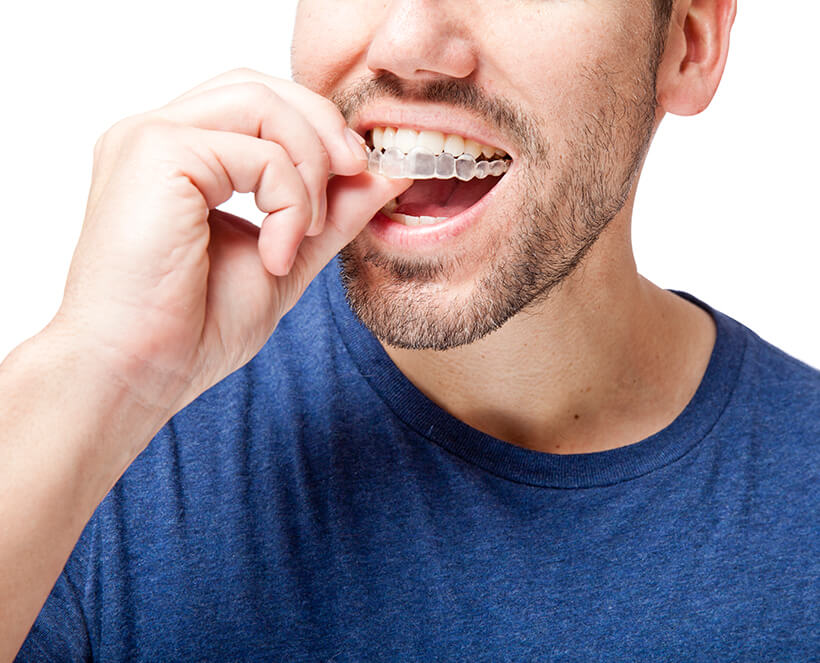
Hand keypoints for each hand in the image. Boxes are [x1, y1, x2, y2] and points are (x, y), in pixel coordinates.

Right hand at [52, 68, 409, 415]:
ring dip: (309, 165)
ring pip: (262, 103)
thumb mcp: (286, 256)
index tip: (361, 172)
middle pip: (262, 86)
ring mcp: (152, 138)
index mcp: (180, 156)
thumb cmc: (192, 327)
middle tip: (359, 174)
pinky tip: (276, 255)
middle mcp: (160, 135)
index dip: (318, 128)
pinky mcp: (157, 153)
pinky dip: (289, 201)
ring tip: (307, 232)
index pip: (258, 103)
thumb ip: (331, 212)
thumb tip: (386, 174)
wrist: (137, 374)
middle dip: (324, 129)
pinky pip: (258, 152)